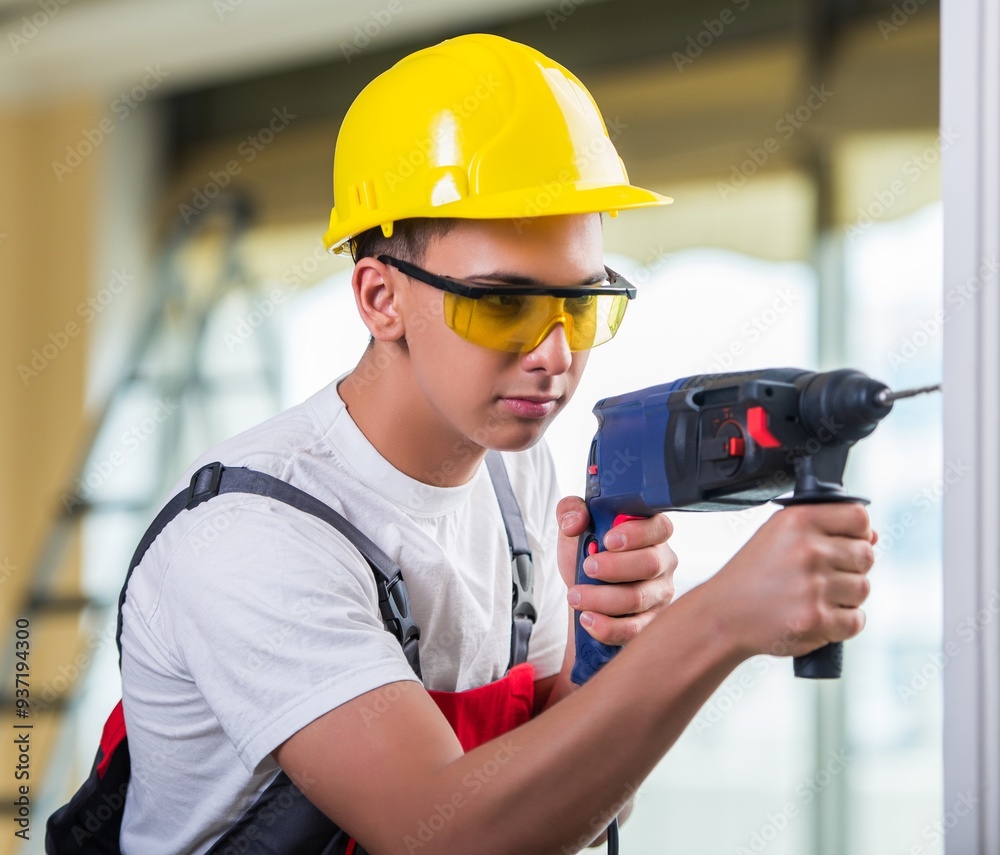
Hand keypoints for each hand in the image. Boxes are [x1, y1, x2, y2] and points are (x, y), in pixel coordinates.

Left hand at [556, 497, 677, 646]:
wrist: (583, 595)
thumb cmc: (586, 557)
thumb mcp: (573, 530)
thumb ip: (570, 512)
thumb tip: (575, 521)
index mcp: (649, 532)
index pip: (659, 527)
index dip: (637, 533)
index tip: (607, 540)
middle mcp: (662, 561)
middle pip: (651, 563)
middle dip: (614, 567)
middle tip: (587, 567)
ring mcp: (660, 593)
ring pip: (638, 598)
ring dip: (602, 598)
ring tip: (576, 596)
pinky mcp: (651, 622)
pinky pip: (635, 628)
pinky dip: (607, 626)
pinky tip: (588, 618)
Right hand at [707, 503, 875, 658]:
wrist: (723, 614)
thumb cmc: (752, 574)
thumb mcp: (778, 535)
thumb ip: (823, 529)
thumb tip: (872, 537)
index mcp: (798, 520)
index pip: (858, 517)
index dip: (857, 533)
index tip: (842, 544)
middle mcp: (808, 549)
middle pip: (866, 555)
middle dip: (849, 568)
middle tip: (819, 577)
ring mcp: (813, 585)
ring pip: (863, 589)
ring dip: (845, 597)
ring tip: (812, 597)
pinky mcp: (816, 619)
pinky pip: (856, 620)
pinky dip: (841, 623)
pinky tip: (816, 616)